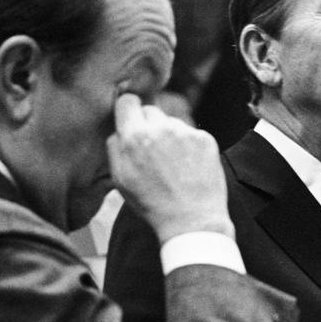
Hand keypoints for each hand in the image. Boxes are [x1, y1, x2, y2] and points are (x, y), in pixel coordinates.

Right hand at [107, 94, 233, 243]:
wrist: (191, 219)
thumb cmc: (152, 203)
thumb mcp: (120, 179)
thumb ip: (115, 147)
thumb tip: (119, 128)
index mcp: (134, 137)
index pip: (128, 102)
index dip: (128, 109)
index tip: (131, 118)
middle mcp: (161, 129)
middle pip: (151, 110)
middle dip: (149, 125)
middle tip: (152, 148)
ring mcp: (186, 132)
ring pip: (172, 122)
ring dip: (170, 135)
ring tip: (173, 164)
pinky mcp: (205, 138)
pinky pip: (192, 133)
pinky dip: (190, 144)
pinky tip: (189, 166)